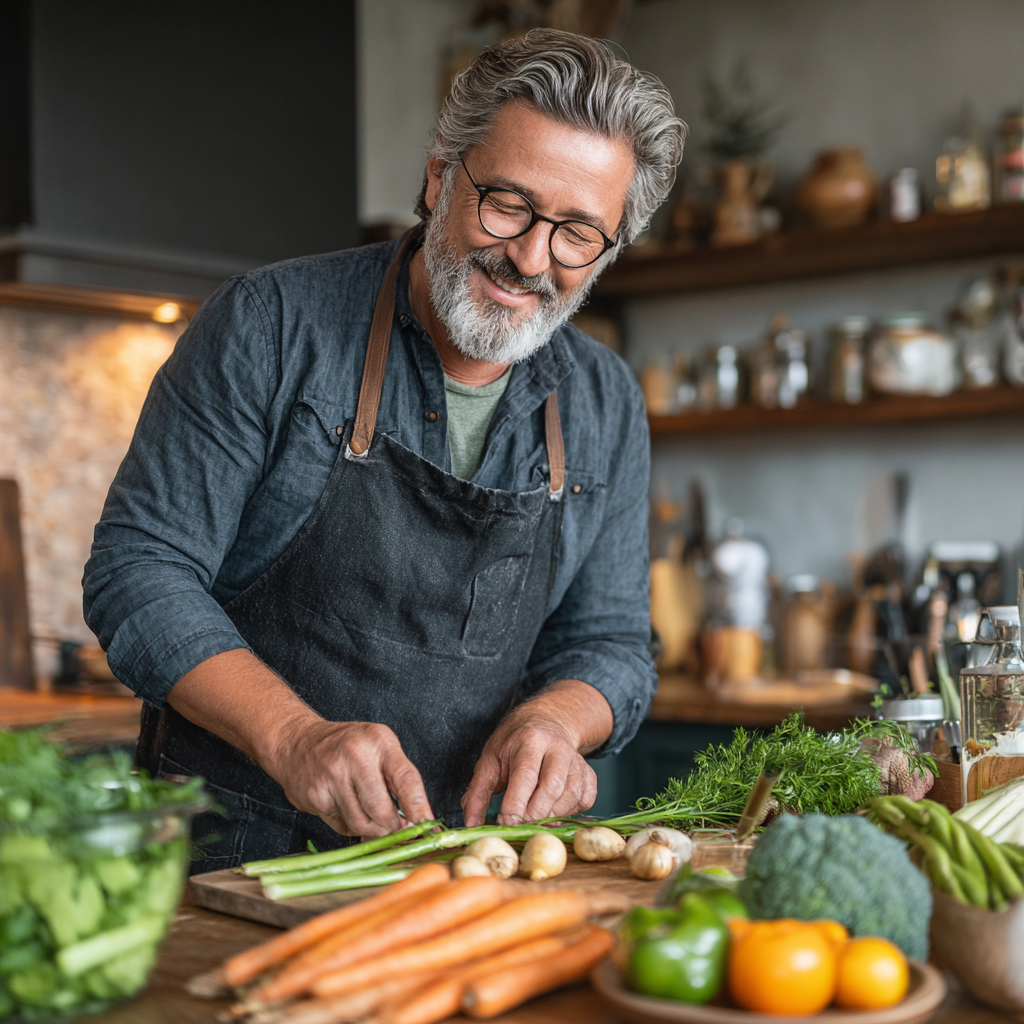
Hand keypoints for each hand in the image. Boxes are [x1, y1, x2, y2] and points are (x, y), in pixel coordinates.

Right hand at [265, 718, 434, 836]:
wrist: (297, 742)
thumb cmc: (346, 746)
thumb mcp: (378, 746)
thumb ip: (397, 777)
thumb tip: (417, 819)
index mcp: (379, 741)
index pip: (406, 779)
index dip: (419, 807)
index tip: (428, 826)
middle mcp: (356, 756)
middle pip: (382, 810)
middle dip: (392, 827)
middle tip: (397, 830)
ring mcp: (332, 776)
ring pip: (361, 823)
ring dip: (371, 830)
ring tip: (371, 818)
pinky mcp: (315, 796)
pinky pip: (341, 826)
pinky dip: (349, 825)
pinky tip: (345, 808)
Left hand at [461, 679, 611, 826]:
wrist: (545, 723)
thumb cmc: (513, 745)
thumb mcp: (489, 761)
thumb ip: (478, 793)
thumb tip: (470, 824)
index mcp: (530, 740)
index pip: (526, 776)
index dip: (516, 805)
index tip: (505, 822)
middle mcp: (558, 748)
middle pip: (552, 788)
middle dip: (534, 814)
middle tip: (520, 824)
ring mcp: (577, 760)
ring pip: (571, 796)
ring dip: (552, 815)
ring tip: (534, 817)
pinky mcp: (589, 773)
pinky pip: (586, 800)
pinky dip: (570, 813)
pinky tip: (553, 810)